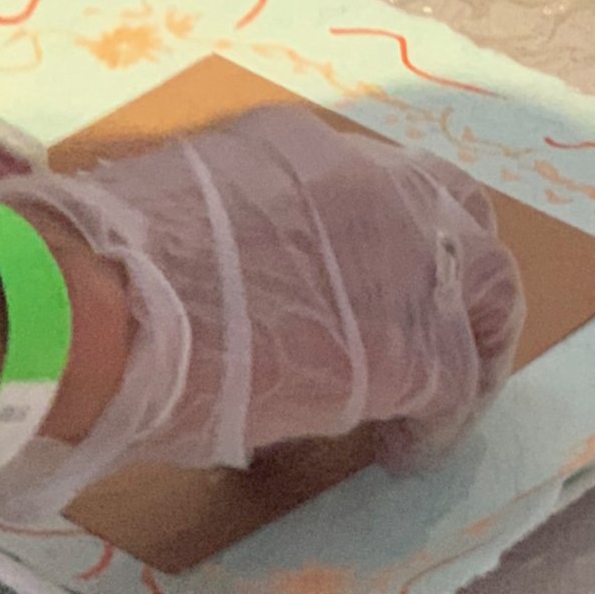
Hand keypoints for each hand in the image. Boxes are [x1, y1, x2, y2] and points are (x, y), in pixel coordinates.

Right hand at [0, 108, 524, 519]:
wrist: (105, 303)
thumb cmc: (108, 265)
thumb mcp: (184, 203)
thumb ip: (233, 221)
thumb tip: (227, 272)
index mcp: (304, 146)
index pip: (378, 177)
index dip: (386, 233)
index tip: (370, 279)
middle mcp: (372, 181)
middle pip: (456, 208)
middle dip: (454, 265)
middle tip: (436, 326)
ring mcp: (405, 257)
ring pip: (489, 282)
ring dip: (473, 338)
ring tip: (447, 394)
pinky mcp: (412, 344)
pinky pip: (459, 381)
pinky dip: (443, 419)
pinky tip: (406, 449)